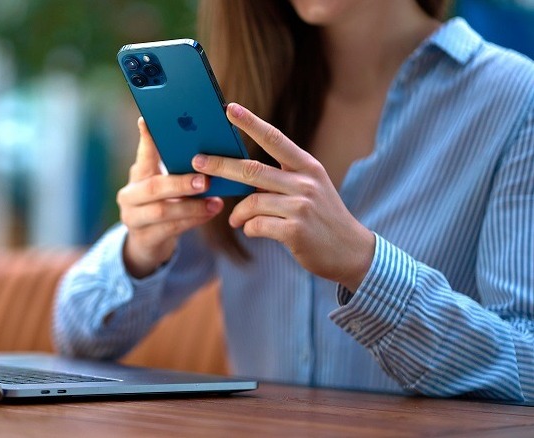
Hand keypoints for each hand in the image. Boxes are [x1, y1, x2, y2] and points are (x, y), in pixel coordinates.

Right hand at [118, 117, 223, 277]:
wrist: (146, 242)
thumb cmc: (162, 204)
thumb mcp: (164, 184)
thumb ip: (176, 167)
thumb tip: (203, 144)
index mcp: (137, 175)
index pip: (142, 154)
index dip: (146, 138)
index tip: (148, 120)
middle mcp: (129, 196)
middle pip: (153, 187)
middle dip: (180, 183)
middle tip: (204, 180)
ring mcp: (133, 219)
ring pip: (161, 212)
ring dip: (191, 206)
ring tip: (215, 202)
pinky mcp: (144, 239)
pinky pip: (170, 230)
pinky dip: (192, 221)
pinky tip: (209, 214)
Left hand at [191, 103, 374, 290]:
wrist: (351, 251)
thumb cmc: (322, 218)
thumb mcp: (310, 189)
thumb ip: (280, 179)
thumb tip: (239, 176)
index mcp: (307, 167)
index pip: (274, 138)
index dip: (250, 123)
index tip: (229, 109)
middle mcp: (305, 182)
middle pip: (252, 169)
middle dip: (220, 165)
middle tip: (197, 162)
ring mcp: (301, 206)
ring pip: (251, 202)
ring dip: (237, 213)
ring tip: (235, 220)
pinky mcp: (295, 231)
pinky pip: (256, 225)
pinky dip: (249, 229)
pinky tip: (252, 231)